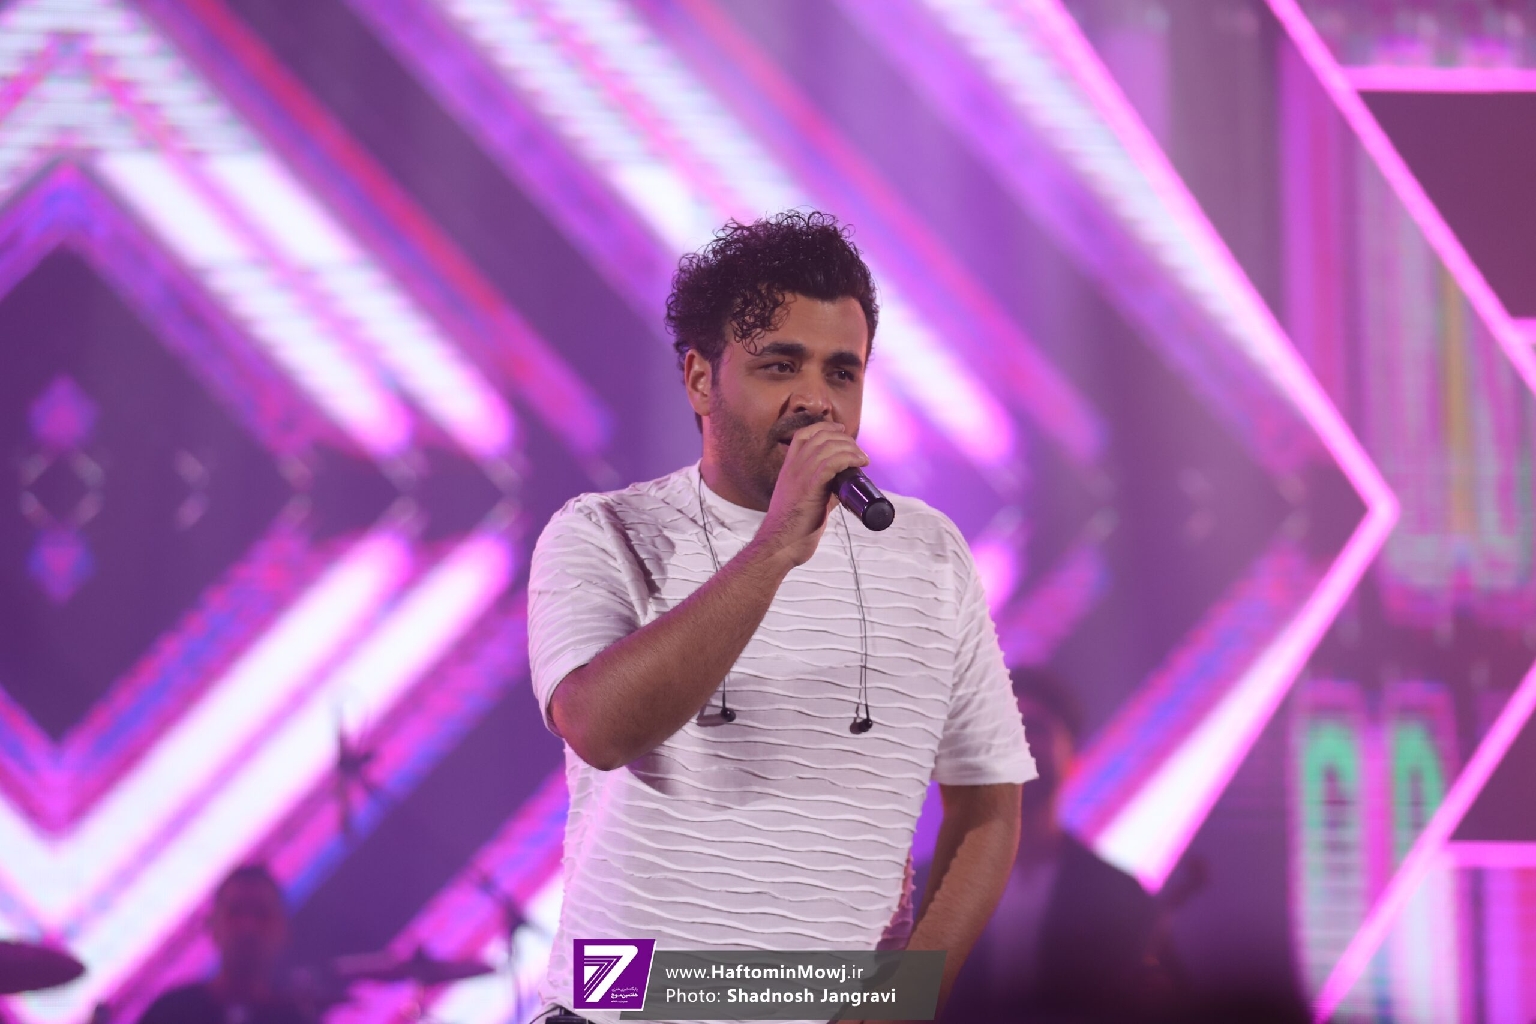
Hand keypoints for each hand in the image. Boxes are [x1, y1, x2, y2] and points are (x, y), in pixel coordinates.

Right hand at [751, 420, 867, 567]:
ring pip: (828, 446)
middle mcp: (792, 467)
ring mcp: (799, 475)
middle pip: (820, 436)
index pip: (804, 434)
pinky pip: (831, 462)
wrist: (779, 546)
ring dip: (851, 448)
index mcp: (788, 468)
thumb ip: (823, 489)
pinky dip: (849, 458)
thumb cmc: (794, 528)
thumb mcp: (806, 500)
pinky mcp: (809, 487)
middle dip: (844, 439)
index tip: (842, 431)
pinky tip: (860, 463)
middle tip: (859, 452)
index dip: (825, 427)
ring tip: (863, 459)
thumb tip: (844, 485)